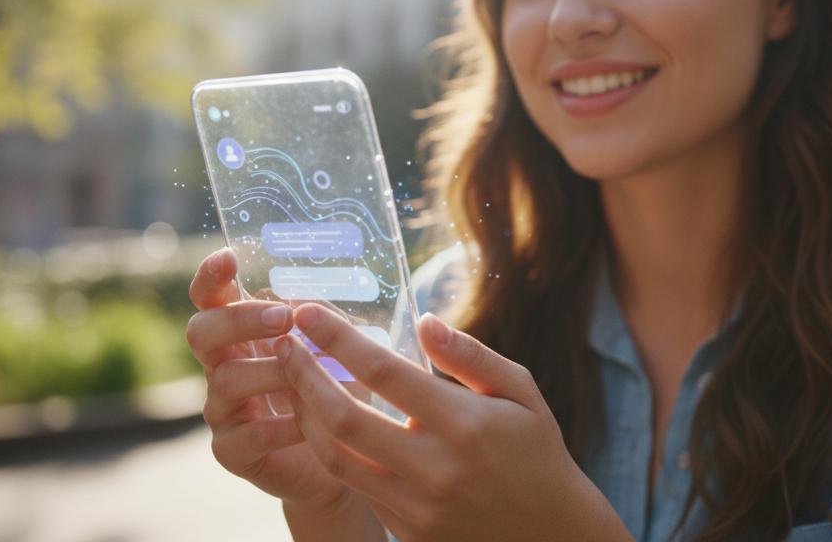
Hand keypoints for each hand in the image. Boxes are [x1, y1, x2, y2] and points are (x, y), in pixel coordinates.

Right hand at [184, 249, 353, 516]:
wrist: (345, 458)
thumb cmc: (337, 390)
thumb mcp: (336, 348)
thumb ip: (324, 322)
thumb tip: (310, 305)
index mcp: (242, 335)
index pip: (211, 298)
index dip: (211, 277)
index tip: (228, 258)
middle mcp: (223, 367)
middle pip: (201, 332)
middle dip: (238, 320)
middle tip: (282, 318)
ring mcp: (223, 411)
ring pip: (224, 381)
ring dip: (269, 372)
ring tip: (306, 373)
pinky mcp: (232, 452)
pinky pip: (246, 436)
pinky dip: (280, 425)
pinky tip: (308, 420)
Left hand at [275, 303, 631, 541]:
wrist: (549, 534)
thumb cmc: (535, 451)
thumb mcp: (520, 392)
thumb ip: (471, 355)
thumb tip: (425, 320)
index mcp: (466, 423)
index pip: (385, 372)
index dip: (339, 338)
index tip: (309, 311)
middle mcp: (435, 467)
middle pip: (344, 418)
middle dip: (303, 375)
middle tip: (282, 343)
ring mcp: (417, 505)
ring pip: (337, 457)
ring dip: (305, 414)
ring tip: (290, 378)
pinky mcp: (406, 529)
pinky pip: (353, 485)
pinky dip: (328, 448)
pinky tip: (318, 418)